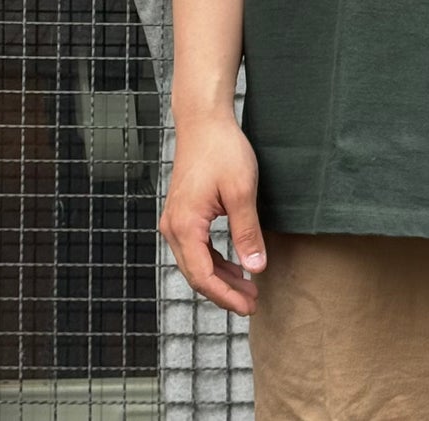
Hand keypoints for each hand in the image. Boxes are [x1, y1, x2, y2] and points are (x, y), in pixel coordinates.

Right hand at [159, 113, 266, 314]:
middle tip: (253, 302)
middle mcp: (173, 227)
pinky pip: (196, 248)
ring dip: (221, 278)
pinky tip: (233, 265)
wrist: (204, 122)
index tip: (249, 306)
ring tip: (248, 287)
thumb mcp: (241, 191)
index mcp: (185, 226)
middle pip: (197, 274)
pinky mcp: (182, 214)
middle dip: (224, 292)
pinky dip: (214, 261)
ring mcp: (175, 221)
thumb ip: (247, 232)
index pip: (203, 276)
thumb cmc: (222, 150)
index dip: (226, 296)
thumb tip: (255, 268)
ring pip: (196, 262)